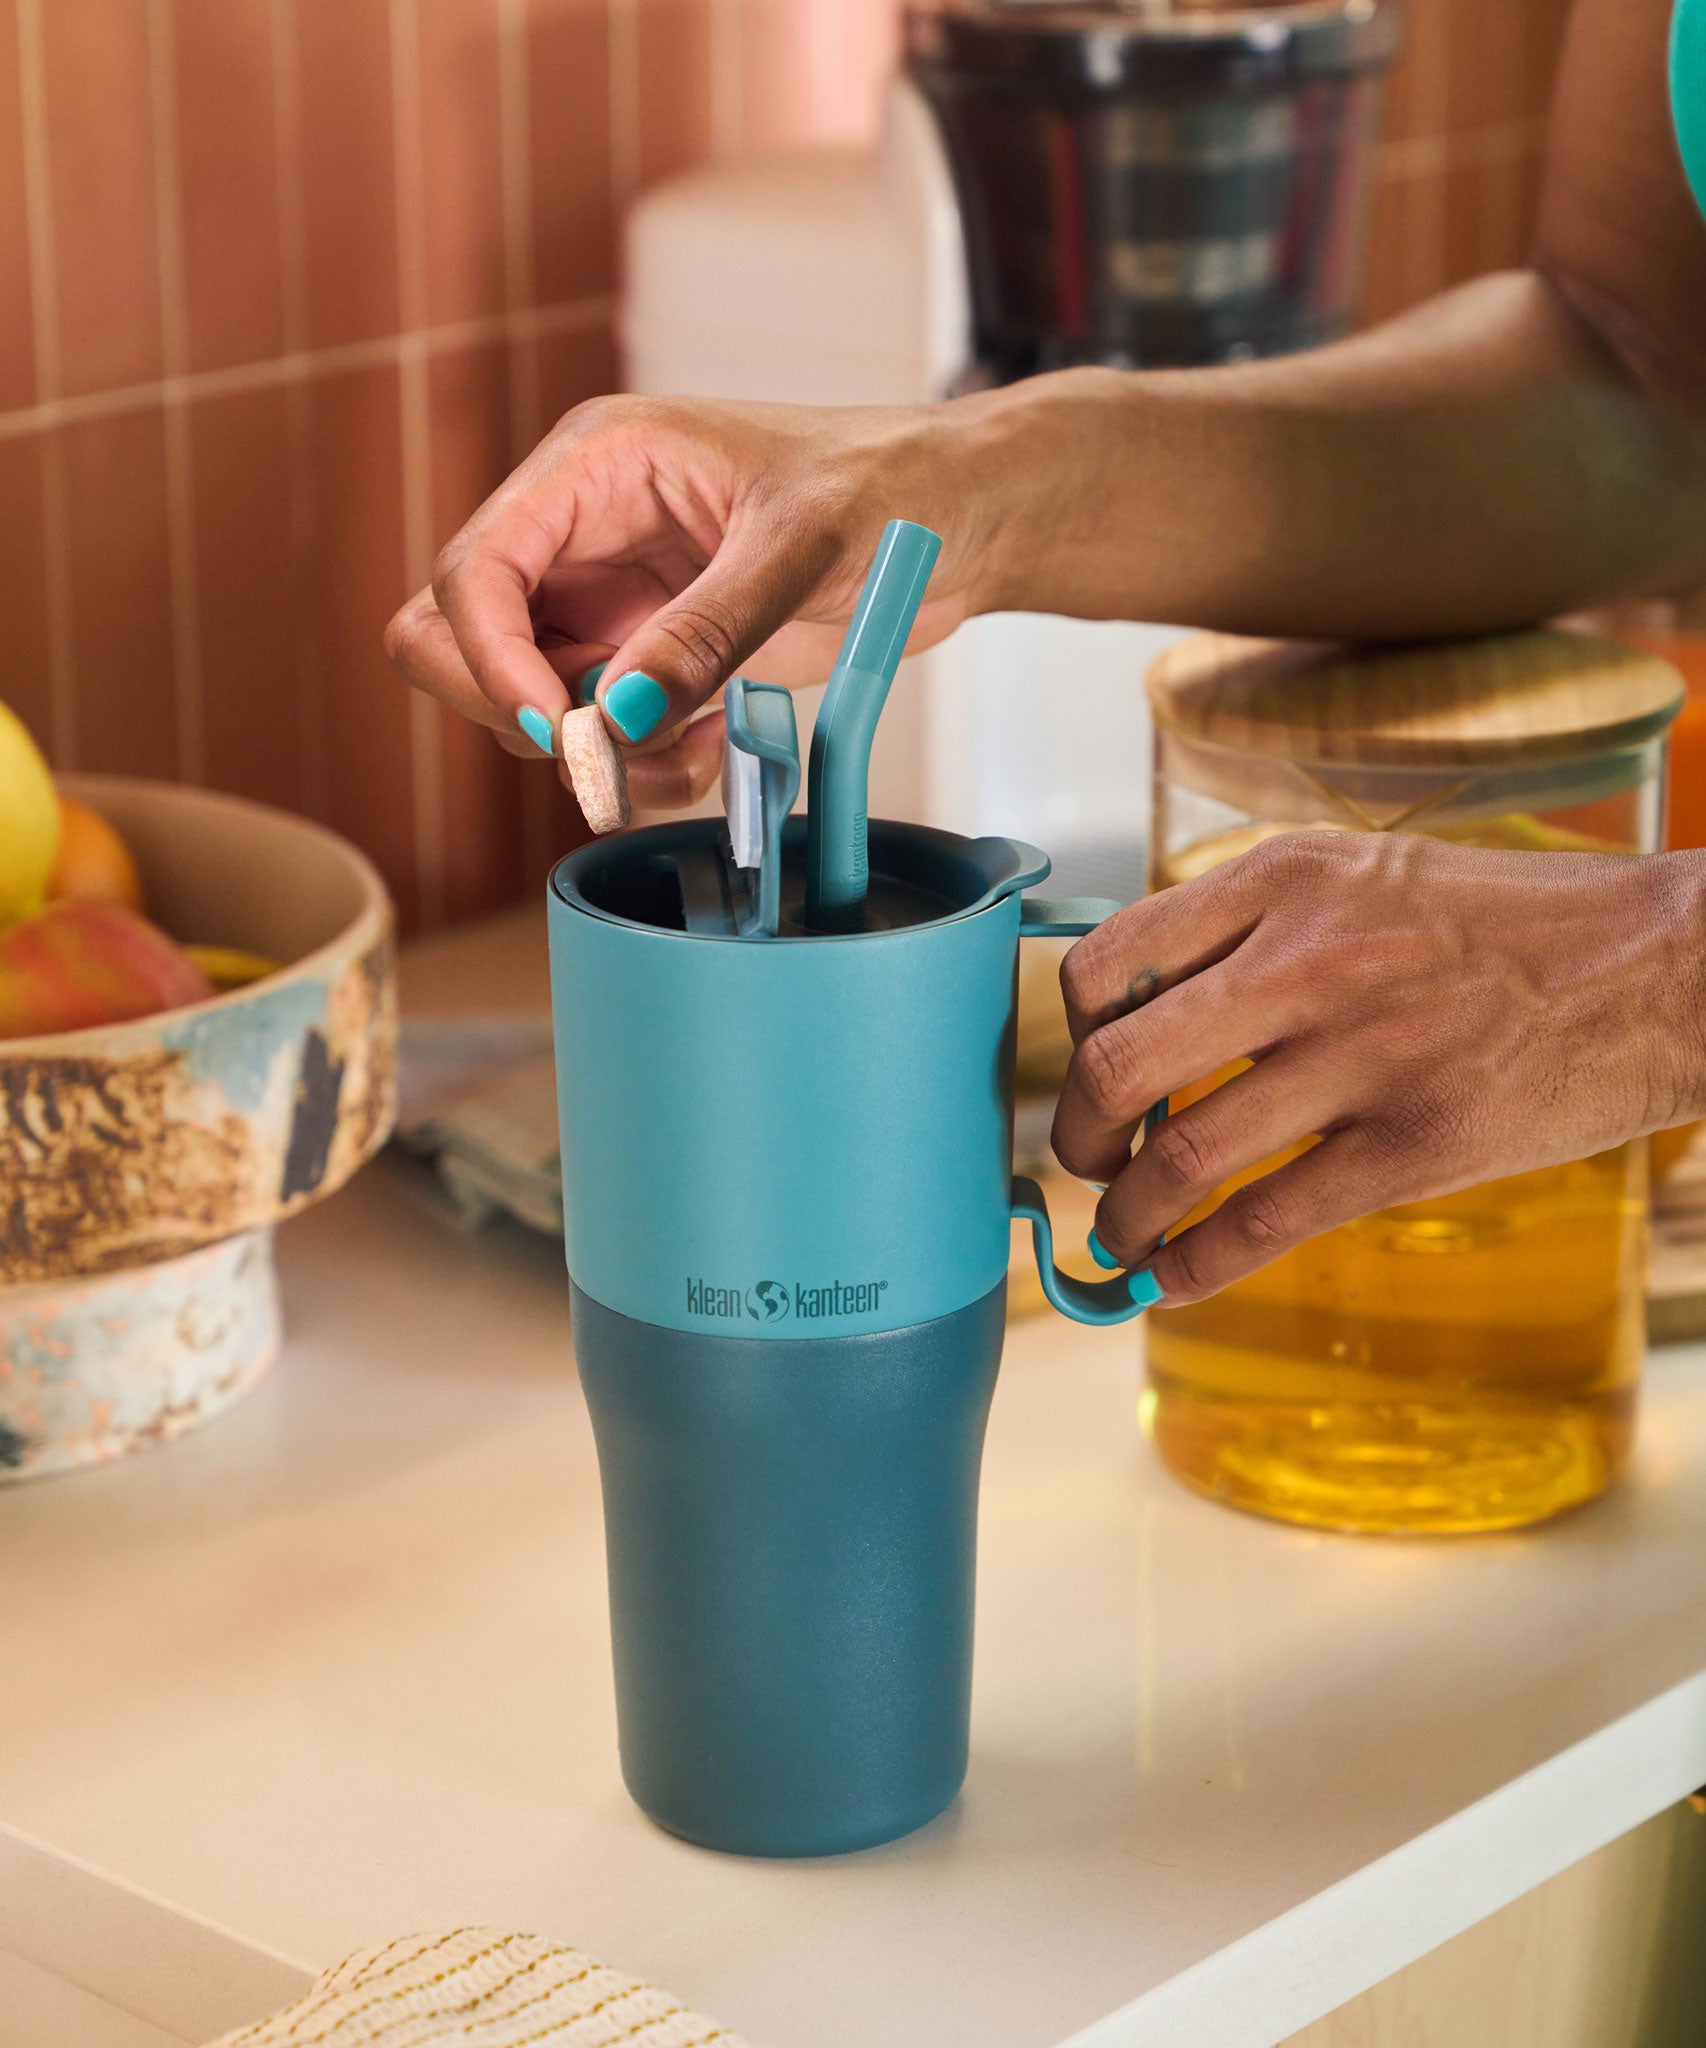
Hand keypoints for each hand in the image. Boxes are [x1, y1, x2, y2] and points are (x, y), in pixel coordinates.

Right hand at [384, 394, 994, 815]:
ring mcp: (611, 601)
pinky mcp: (650, 658)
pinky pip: (602, 736)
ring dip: (599, 755)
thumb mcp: (801, 547)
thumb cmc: (891, 486)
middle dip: (523, 716)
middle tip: (612, 753)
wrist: (959, 517)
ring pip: (531, 707)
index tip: (562, 730)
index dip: (490, 660)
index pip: (472, 570)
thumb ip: (705, 631)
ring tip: (700, 751)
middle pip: (459, 641)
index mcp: (595, 465)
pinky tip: (717, 746)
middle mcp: (582, 534)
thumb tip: (616, 716)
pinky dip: (643, 765)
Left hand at [1052, 831, 1705, 1304]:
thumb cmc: (1504, 921)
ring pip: (1180, 1159)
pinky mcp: (1414, 1148)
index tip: (1087, 1068)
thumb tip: (1143, 1009)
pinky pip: (1264, 1223)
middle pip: (1116, 1067)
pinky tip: (1176, 1280)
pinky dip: (1198, 1265)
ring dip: (1126, 1218)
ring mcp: (1361, 1058)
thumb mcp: (1362, 872)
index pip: (1106, 964)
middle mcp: (1307, 963)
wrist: (1659, 967)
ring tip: (1122, 1236)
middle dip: (1078, 1137)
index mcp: (1282, 882)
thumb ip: (1252, 926)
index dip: (1072, 1034)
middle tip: (1088, 1165)